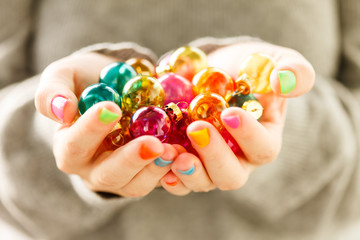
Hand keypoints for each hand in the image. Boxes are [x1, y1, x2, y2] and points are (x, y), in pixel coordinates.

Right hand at [35, 53, 177, 196]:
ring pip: (135, 184)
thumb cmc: (87, 82)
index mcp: (69, 147)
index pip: (75, 144)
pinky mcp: (143, 177)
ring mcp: (120, 176)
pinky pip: (157, 181)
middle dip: (131, 159)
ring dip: (156, 169)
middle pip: (108, 173)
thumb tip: (62, 110)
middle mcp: (92, 169)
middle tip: (153, 143)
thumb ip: (53, 91)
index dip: (91, 129)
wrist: (114, 89)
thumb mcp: (64, 76)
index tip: (112, 108)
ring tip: (174, 150)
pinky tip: (185, 155)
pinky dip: (172, 171)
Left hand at [159, 41, 314, 194]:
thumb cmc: (251, 67)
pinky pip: (177, 179)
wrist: (218, 70)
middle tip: (197, 130)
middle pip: (231, 175)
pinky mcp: (186, 160)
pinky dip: (166, 174)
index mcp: (264, 140)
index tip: (230, 113)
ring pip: (203, 182)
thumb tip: (285, 81)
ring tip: (171, 152)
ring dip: (187, 171)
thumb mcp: (276, 61)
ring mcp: (209, 163)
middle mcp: (238, 160)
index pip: (263, 148)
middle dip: (214, 155)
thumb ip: (293, 71)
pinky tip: (158, 162)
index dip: (248, 135)